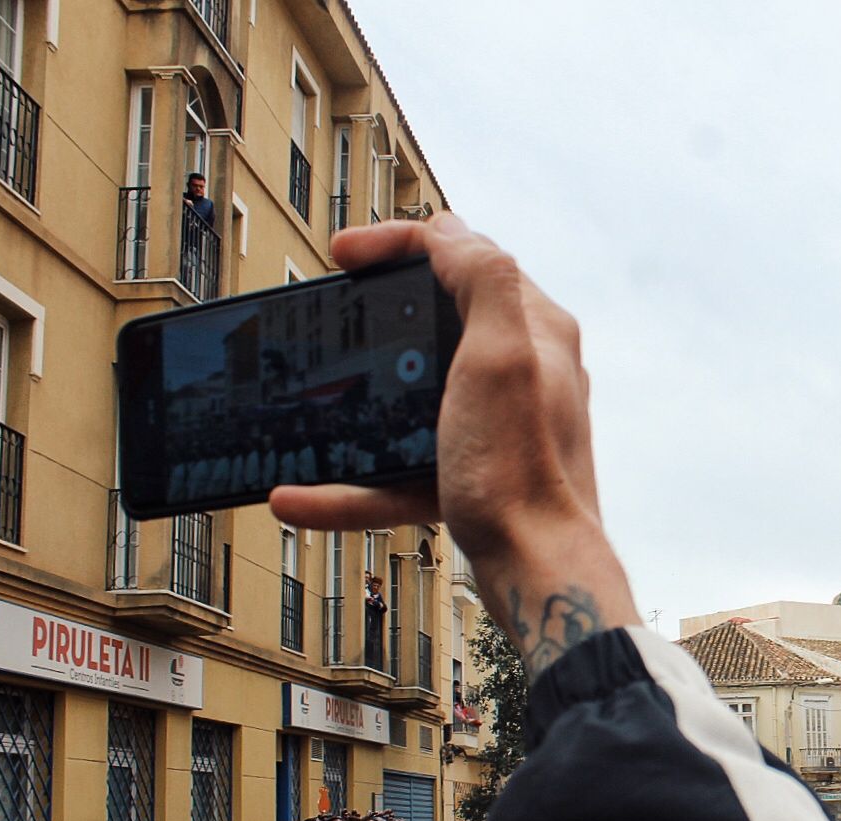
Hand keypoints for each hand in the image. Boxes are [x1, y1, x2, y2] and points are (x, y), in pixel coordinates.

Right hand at [269, 217, 637, 682]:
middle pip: (438, 319)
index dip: (400, 244)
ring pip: (414, 398)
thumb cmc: (521, 468)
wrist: (539, 569)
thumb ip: (482, 280)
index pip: (466, 255)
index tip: (343, 254)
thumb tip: (451, 231)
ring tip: (308, 400)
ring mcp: (499, 425)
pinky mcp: (478, 475)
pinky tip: (301, 495)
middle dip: (376, 314)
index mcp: (534, 331)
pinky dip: (352, 481)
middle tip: (328, 311)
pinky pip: (403, 469)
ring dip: (355, 401)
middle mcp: (525, 372)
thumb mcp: (498, 356)